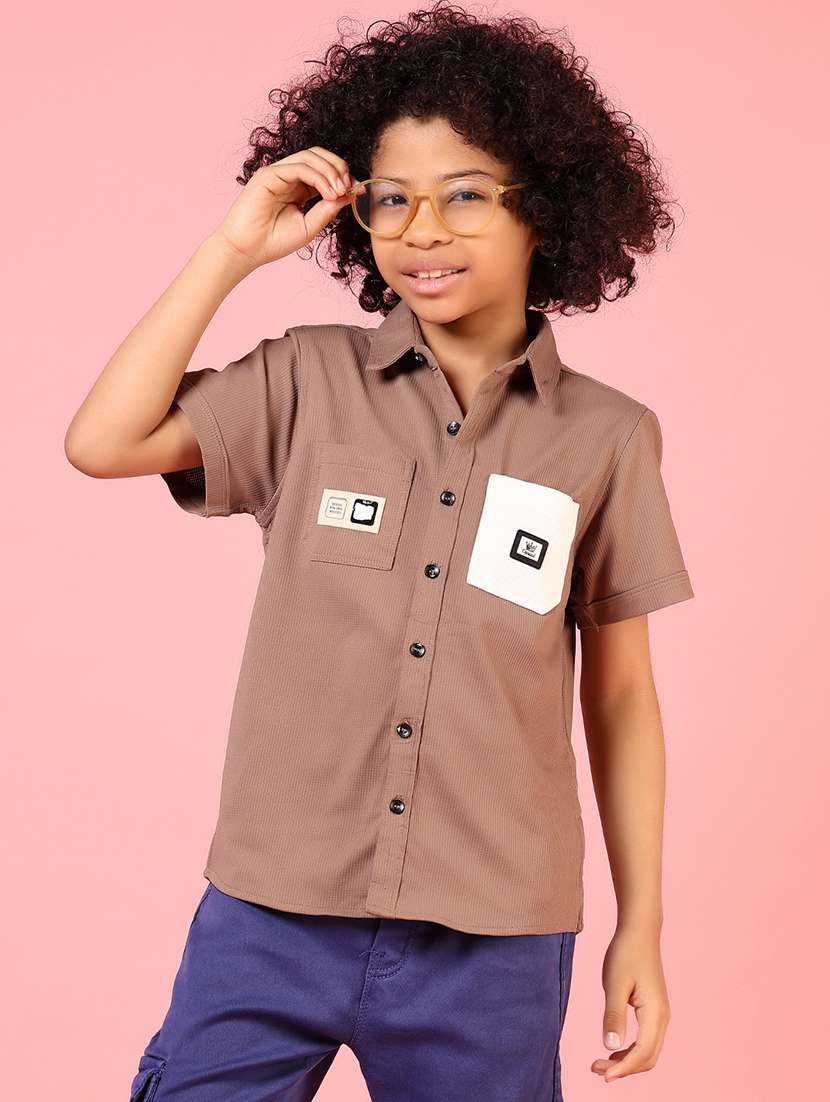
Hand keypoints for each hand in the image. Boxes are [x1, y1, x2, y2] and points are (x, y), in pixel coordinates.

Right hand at [211, 146, 355, 269]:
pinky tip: (327, 192)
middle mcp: (289, 177)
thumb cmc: (274, 241)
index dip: (344, 176)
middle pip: (319, 156)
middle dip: (339, 168)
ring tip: (339, 191)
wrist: (248, 250)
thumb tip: (348, 195)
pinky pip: (298, 167)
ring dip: (330, 171)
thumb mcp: (309, 226)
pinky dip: (317, 176)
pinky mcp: (268, 175)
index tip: (358, 190)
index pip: (325, 170)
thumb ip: (327, 210)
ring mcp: (278, 173)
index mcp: (299, 188)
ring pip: (310, 157)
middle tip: (349, 187)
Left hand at [592, 925, 669, 1082]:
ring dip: (627, 1061)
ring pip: (649, 1051)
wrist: (639, 931)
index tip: (601, 1074)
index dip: (622, 1068)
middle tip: (596, 1068)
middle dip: (624, 1069)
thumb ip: (613, 1016)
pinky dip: (631, 1050)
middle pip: (648, 1058)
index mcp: (655, 1013)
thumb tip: (610, 1047)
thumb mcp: (614, 984)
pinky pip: (646, 1040)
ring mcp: (660, 1014)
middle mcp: (663, 1018)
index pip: (642, 1053)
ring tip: (601, 1062)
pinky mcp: (654, 1010)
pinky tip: (613, 1047)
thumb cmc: (625, 954)